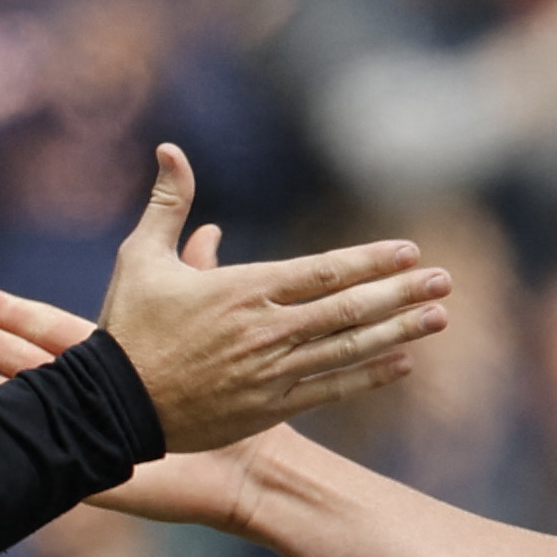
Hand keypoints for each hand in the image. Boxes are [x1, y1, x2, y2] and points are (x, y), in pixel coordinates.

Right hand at [0, 282, 261, 527]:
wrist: (247, 467)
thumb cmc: (236, 402)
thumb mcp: (215, 327)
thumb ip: (202, 279)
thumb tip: (209, 229)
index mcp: (111, 361)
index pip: (49, 330)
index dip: (9, 311)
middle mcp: (91, 394)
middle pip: (23, 358)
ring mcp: (87, 430)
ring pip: (25, 397)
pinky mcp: (93, 468)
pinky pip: (42, 443)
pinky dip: (10, 425)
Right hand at [81, 146, 448, 451]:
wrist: (111, 406)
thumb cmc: (127, 328)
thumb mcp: (141, 256)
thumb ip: (168, 203)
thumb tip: (171, 148)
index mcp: (242, 289)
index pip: (322, 271)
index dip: (370, 261)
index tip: (409, 252)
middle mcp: (265, 331)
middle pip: (348, 309)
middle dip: (401, 293)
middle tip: (445, 280)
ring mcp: (271, 373)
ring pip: (348, 349)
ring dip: (398, 332)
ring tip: (439, 317)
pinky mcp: (268, 408)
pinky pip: (330, 391)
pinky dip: (369, 376)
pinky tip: (403, 364)